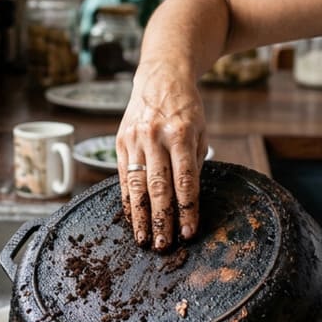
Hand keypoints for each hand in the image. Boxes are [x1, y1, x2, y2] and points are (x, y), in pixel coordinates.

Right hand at [115, 62, 207, 250]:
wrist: (160, 77)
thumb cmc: (186, 109)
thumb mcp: (200, 132)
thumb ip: (194, 164)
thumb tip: (187, 201)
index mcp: (181, 133)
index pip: (185, 179)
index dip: (187, 208)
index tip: (189, 232)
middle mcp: (155, 136)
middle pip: (158, 186)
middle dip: (162, 219)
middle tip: (164, 244)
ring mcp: (134, 139)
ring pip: (137, 185)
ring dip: (140, 216)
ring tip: (144, 239)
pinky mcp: (120, 142)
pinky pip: (124, 177)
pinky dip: (128, 200)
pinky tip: (132, 217)